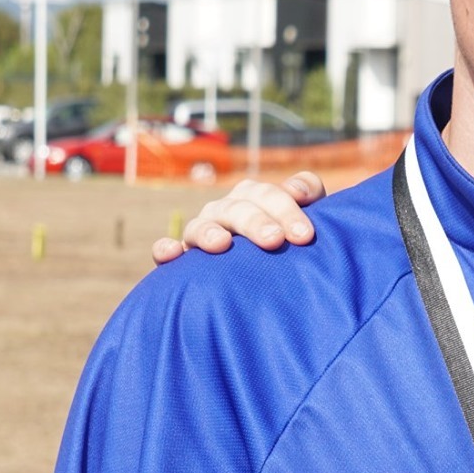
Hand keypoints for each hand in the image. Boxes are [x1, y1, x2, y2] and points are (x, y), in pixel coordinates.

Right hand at [151, 171, 326, 263]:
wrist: (266, 282)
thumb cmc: (290, 244)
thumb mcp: (304, 218)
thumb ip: (308, 193)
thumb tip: (298, 190)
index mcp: (253, 199)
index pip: (267, 195)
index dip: (286, 209)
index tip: (305, 235)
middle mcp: (226, 212)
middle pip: (237, 209)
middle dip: (255, 222)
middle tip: (275, 241)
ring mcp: (202, 233)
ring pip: (201, 226)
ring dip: (209, 232)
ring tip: (222, 244)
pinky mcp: (182, 259)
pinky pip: (166, 250)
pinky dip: (165, 248)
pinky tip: (172, 253)